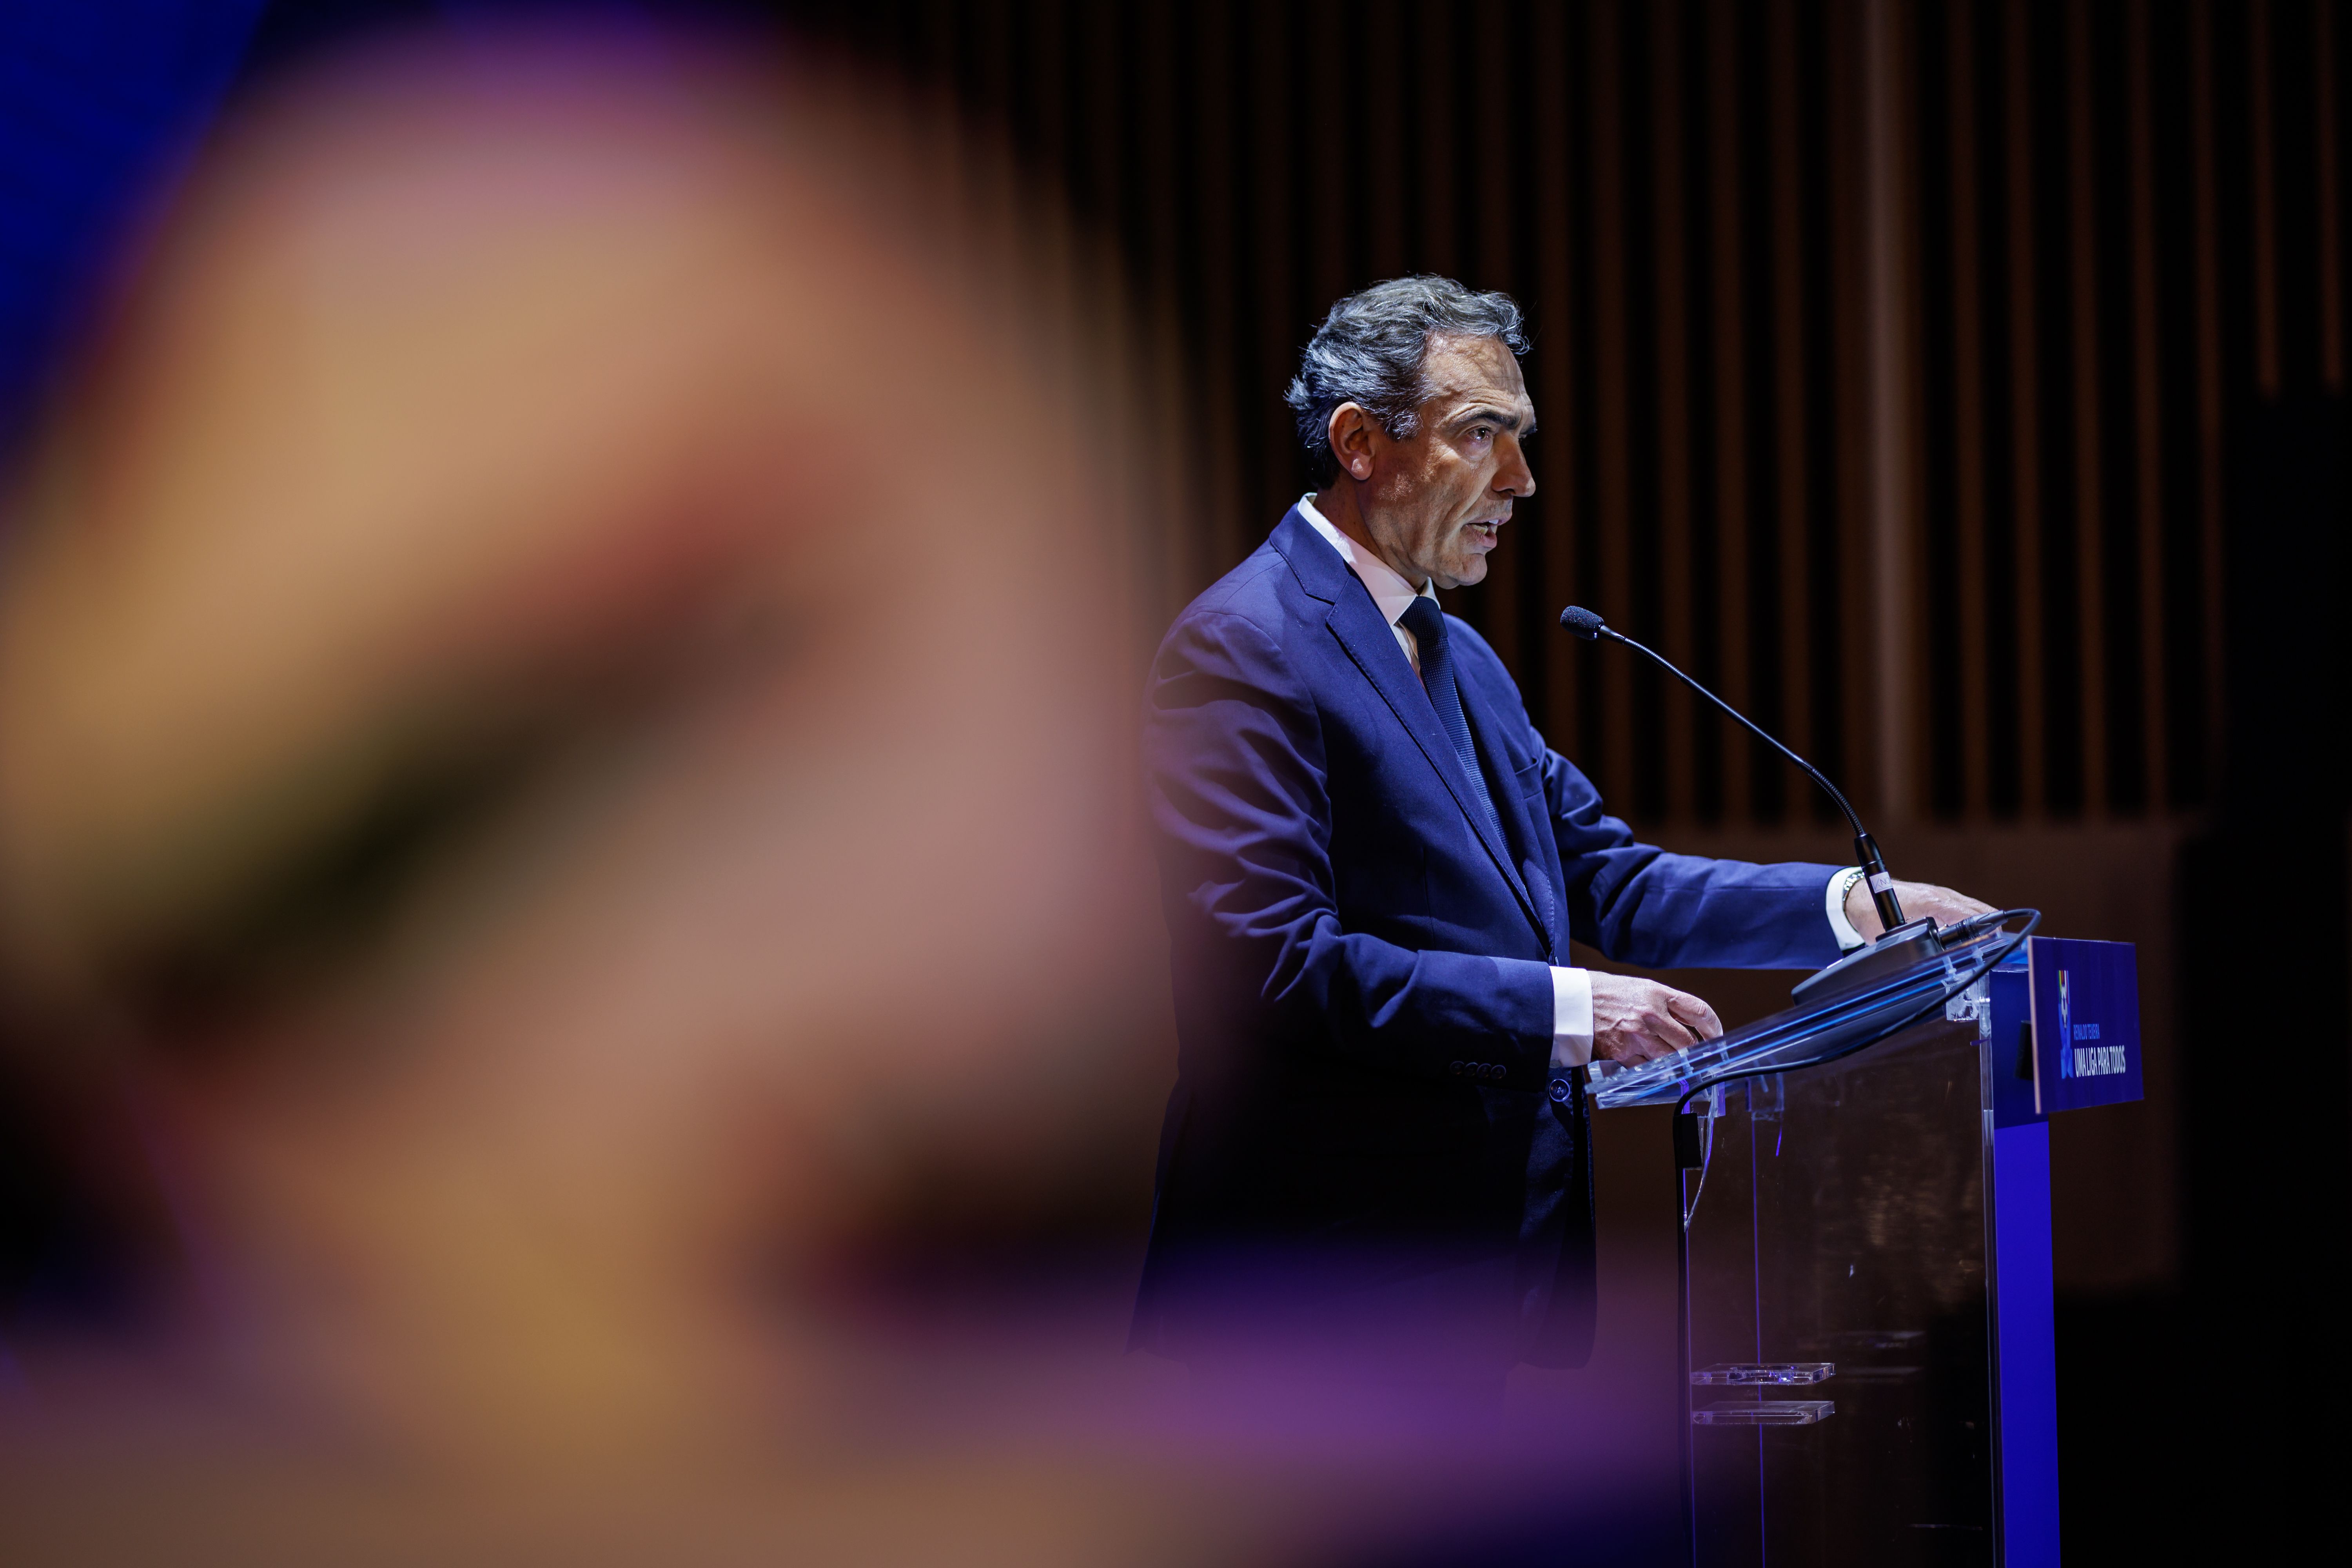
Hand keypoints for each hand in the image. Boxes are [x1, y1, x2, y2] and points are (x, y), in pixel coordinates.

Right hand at [1589, 973, 1722, 1065]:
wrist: (1569, 1002)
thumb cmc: (1602, 992)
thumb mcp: (1638, 988)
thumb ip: (1662, 1004)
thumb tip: (1684, 1024)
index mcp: (1657, 993)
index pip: (1699, 1011)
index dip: (1713, 1027)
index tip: (1716, 1036)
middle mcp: (1651, 1014)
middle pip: (1688, 1042)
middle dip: (1693, 1051)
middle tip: (1694, 1056)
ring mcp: (1637, 1036)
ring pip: (1670, 1059)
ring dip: (1673, 1063)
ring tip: (1670, 1061)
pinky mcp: (1622, 1053)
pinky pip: (1647, 1067)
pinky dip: (1650, 1068)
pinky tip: (1644, 1061)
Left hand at [1843, 878, 1996, 941]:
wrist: (1862, 893)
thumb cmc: (1872, 911)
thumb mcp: (1889, 934)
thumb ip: (1910, 948)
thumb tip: (1927, 967)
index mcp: (1931, 902)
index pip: (1969, 916)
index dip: (1981, 934)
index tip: (1986, 950)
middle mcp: (1942, 895)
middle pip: (1981, 911)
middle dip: (1991, 933)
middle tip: (1992, 955)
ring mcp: (1945, 895)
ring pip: (1977, 909)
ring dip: (1984, 928)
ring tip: (1986, 951)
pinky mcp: (1944, 899)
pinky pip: (1968, 909)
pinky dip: (1974, 923)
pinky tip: (1973, 940)